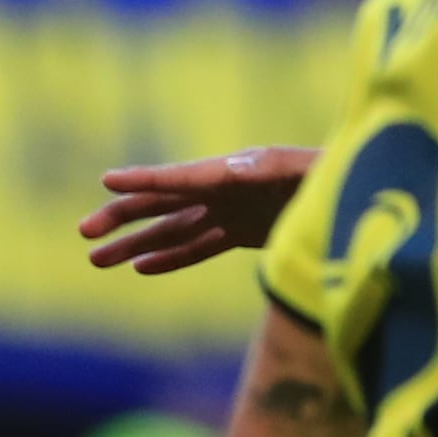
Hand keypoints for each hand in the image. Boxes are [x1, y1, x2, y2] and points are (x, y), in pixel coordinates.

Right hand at [77, 147, 319, 275]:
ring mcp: (229, 212)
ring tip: (97, 259)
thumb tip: (232, 170)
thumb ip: (268, 171)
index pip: (177, 179)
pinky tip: (141, 267)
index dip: (143, 180)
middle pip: (160, 205)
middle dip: (121, 218)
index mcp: (228, 173)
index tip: (107, 180)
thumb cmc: (327, 174)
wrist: (353, 190)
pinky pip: (198, 247)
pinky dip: (170, 256)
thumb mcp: (300, 169)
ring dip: (135, 244)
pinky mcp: (242, 233)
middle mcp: (221, 190)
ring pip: (171, 230)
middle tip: (84, 231)